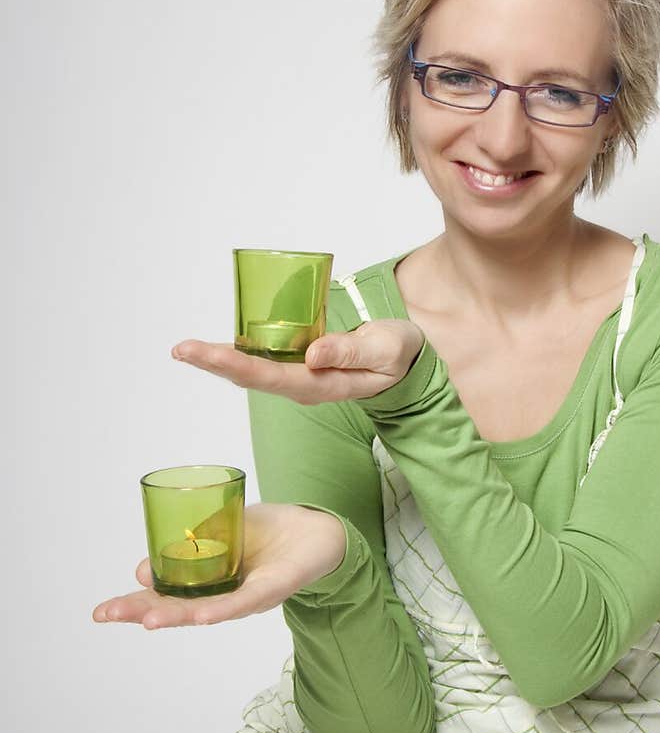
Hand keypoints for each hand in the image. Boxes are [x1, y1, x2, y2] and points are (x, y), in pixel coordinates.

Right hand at [91, 503, 346, 629]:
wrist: (320, 531)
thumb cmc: (268, 533)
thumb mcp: (219, 532)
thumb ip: (185, 549)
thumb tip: (144, 568)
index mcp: (208, 584)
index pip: (165, 597)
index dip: (133, 604)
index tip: (102, 611)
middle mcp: (224, 596)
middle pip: (178, 608)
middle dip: (141, 611)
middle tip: (106, 614)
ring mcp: (247, 596)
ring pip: (206, 609)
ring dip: (176, 613)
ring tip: (147, 619)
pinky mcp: (273, 589)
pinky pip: (244, 601)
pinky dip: (221, 608)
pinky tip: (200, 616)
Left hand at [169, 319, 424, 404]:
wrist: (406, 359)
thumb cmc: (395, 352)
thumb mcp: (382, 350)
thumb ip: (350, 353)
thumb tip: (313, 354)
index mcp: (322, 384)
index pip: (269, 377)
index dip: (232, 364)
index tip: (202, 353)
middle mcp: (304, 384)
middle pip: (251, 377)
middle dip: (214, 362)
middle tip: (180, 349)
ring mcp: (300, 375)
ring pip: (253, 370)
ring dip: (219, 360)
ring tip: (187, 350)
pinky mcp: (300, 363)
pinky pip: (263, 360)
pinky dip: (237, 352)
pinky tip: (216, 348)